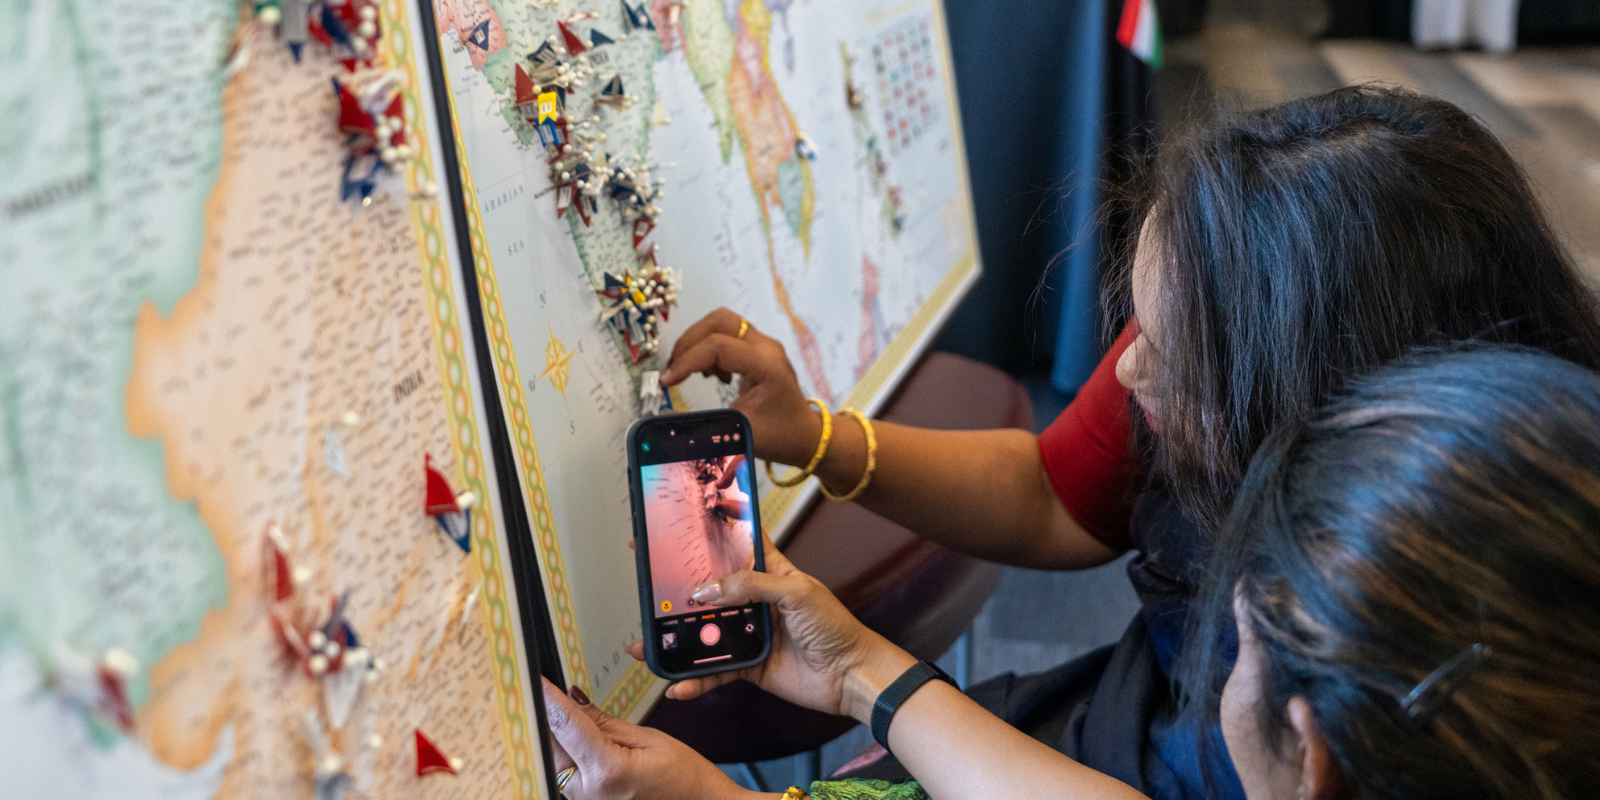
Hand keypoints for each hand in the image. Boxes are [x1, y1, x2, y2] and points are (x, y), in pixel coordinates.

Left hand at [541, 678, 754, 799]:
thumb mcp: (648, 739)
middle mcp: (588, 792)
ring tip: (561, 710)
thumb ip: (603, 722)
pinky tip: (572, 737)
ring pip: (554, 760)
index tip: (536, 678)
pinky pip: (564, 773)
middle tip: (548, 689)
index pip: (567, 726)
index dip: (549, 698)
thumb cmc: (682, 776)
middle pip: (552, 745)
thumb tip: (572, 699)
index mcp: (608, 770)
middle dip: (548, 716)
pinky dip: (564, 752)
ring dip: (555, 735)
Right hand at [625, 533, 915, 721]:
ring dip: (675, 641)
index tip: (677, 527)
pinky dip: (695, 680)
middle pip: (709, 594)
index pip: (735, 548)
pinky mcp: (749, 667)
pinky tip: (677, 685)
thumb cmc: (835, 626)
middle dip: (676, 592)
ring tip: (645, 644)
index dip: (709, 536)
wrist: (852, 676)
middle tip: (646, 588)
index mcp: (770, 573)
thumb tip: (706, 591)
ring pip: (704, 635)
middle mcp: (755, 602)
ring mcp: (749, 635)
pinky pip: (715, 672)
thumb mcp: (796, 593)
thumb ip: (750, 586)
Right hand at [661, 309, 820, 464]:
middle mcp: (766, 347)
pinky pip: (728, 334)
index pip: (718, 346)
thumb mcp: (740, 432)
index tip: (667, 382)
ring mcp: (764, 345)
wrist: (805, 435)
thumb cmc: (779, 436)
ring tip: (690, 372)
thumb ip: (704, 423)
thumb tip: (668, 417)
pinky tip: (712, 375)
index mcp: (766, 364)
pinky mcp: (759, 349)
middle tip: (674, 369)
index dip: (687, 361)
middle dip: (690, 341)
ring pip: (723, 323)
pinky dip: (710, 348)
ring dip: (699, 342)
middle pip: (719, 321)